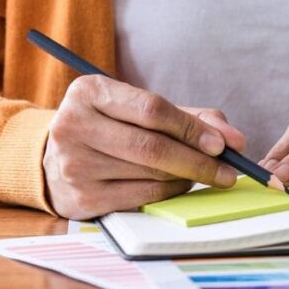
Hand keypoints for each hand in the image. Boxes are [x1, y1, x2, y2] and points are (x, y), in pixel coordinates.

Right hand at [44, 75, 246, 218]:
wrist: (55, 160)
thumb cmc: (109, 129)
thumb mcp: (136, 109)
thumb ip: (187, 116)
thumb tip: (234, 139)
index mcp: (89, 92)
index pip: (151, 109)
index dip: (191, 128)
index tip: (223, 144)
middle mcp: (75, 125)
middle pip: (152, 147)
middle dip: (198, 161)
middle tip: (227, 170)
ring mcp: (75, 164)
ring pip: (150, 174)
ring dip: (186, 177)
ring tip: (201, 174)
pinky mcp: (82, 197)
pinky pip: (141, 196)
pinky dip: (169, 192)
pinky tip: (177, 185)